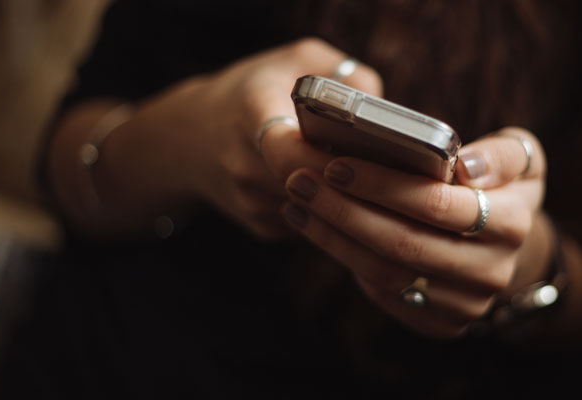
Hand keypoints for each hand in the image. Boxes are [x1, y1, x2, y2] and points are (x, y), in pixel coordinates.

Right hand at [107, 38, 380, 237]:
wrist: (191, 137)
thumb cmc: (254, 91)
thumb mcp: (296, 60)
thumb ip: (343, 74)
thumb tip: (383, 109)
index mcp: (251, 112)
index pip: (289, 150)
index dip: (330, 159)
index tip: (363, 153)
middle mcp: (244, 163)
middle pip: (312, 187)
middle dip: (353, 182)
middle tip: (391, 172)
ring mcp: (251, 202)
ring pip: (318, 211)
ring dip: (347, 200)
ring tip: (374, 180)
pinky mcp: (261, 227)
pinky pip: (311, 225)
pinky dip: (332, 212)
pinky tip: (342, 192)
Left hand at [281, 127, 547, 336]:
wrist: (504, 246)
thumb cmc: (500, 187)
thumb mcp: (521, 158)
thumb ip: (502, 154)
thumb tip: (465, 167)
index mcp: (512, 224)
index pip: (437, 205)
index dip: (383, 185)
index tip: (337, 164)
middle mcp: (492, 272)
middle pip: (402, 244)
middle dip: (344, 210)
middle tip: (300, 181)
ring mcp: (465, 305)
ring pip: (385, 273)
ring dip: (332, 236)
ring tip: (298, 202)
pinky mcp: (440, 324)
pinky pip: (383, 293)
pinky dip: (344, 258)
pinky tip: (317, 227)